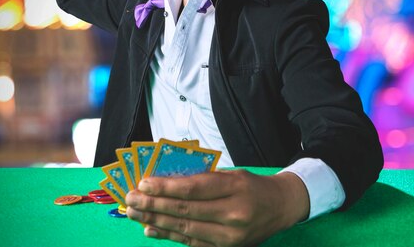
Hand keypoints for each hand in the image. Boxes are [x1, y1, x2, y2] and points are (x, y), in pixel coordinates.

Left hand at [125, 169, 309, 246]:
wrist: (281, 207)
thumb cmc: (253, 186)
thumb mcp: (233, 174)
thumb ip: (203, 178)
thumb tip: (166, 181)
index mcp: (235, 188)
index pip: (194, 189)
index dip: (166, 187)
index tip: (144, 183)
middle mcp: (233, 214)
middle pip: (185, 210)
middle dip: (154, 204)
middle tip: (131, 199)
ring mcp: (229, 236)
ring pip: (184, 229)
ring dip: (155, 221)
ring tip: (134, 213)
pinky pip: (191, 243)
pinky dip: (168, 236)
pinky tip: (150, 229)